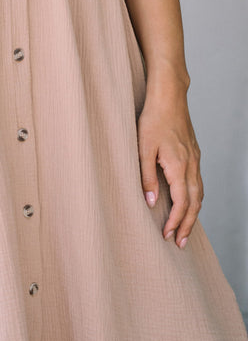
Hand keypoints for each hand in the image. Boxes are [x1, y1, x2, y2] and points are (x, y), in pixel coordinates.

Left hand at [137, 82, 202, 248]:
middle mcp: (191, 165)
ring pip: (199, 194)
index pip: (182, 203)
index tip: (167, 236)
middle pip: (195, 203)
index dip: (176, 222)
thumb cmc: (153, 119)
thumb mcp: (142, 149)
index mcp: (179, 166)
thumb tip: (151, 203)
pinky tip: (187, 202)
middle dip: (188, 225)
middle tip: (180, 244)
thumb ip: (146, 177)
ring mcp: (195, 159)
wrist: (169, 96)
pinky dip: (194, 199)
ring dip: (193, 214)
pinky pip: (198, 183)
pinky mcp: (193, 154)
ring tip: (185, 229)